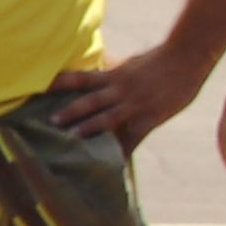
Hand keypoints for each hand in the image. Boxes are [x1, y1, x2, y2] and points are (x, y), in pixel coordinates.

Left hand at [49, 40, 216, 150]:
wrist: (187, 58)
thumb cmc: (158, 60)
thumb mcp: (129, 64)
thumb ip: (111, 71)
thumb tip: (95, 69)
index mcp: (112, 75)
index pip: (79, 78)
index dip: (58, 83)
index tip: (38, 89)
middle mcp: (119, 90)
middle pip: (89, 101)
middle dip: (69, 112)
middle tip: (48, 121)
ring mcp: (134, 105)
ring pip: (106, 119)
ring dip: (88, 129)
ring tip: (71, 139)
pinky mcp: (149, 119)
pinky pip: (133, 139)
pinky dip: (122, 153)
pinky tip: (113, 167)